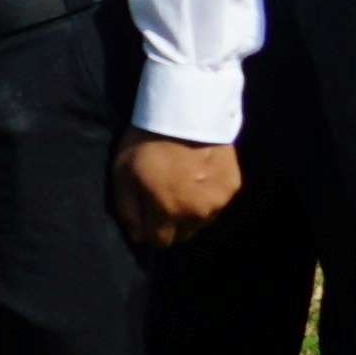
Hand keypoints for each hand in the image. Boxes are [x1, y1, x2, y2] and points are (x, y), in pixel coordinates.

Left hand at [115, 136, 239, 246]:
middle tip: (163, 198)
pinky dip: (207, 195)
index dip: (151, 231)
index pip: (161, 241)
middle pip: (183, 234)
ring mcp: (218, 201)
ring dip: (191, 211)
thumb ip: (127, 210)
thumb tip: (137, 237)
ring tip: (181, 185)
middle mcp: (197, 212)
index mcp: (168, 211)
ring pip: (202, 220)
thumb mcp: (122, 174)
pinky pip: (217, 202)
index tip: (147, 216)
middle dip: (171, 223)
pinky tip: (197, 176)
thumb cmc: (146, 143)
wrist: (183, 113)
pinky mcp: (233, 187)